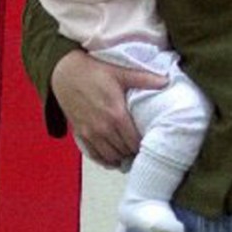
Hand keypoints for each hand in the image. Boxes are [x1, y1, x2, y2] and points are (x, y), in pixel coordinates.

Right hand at [50, 50, 165, 166]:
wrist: (65, 73)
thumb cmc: (95, 71)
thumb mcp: (121, 73)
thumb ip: (144, 79)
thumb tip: (166, 81)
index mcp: (116, 114)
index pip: (134, 141)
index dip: (143, 144)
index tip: (151, 142)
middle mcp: (103, 128)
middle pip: (124, 150)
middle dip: (134, 151)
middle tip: (143, 148)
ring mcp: (90, 133)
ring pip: (110, 156)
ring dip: (121, 156)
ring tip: (130, 152)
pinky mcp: (80, 134)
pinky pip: (94, 155)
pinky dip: (105, 160)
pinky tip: (113, 158)